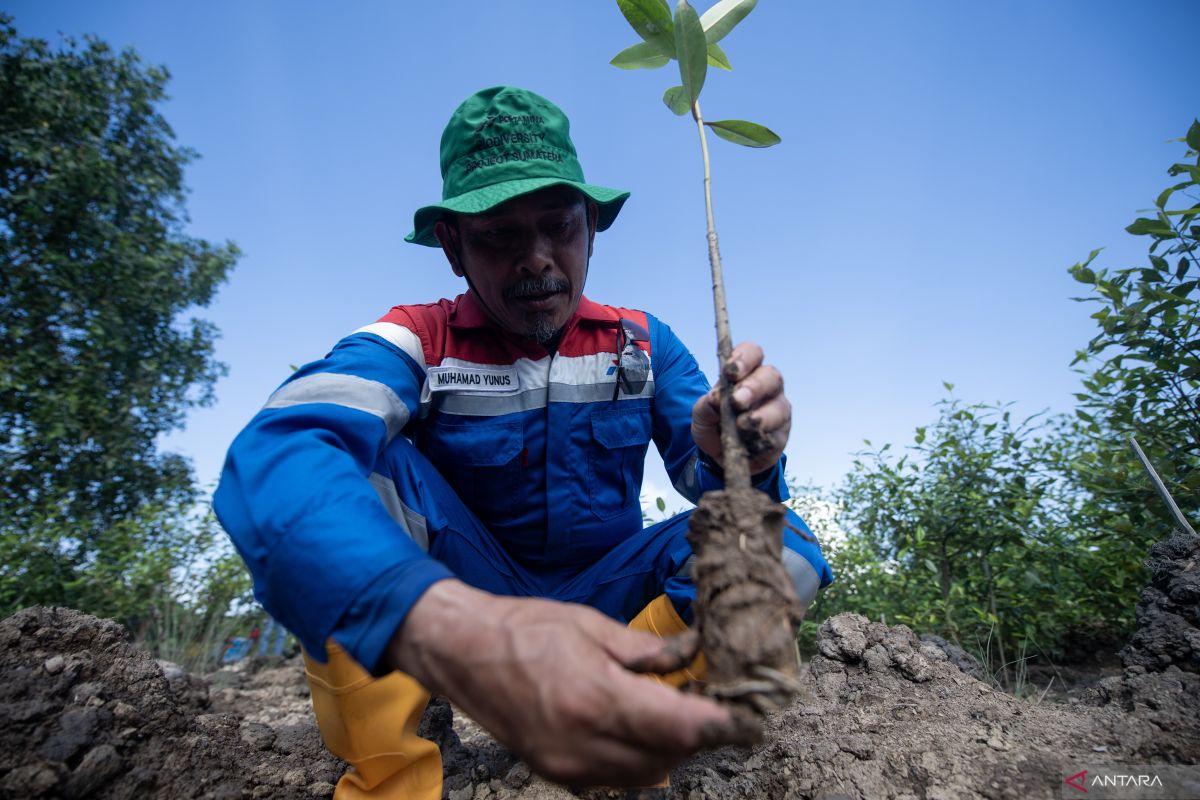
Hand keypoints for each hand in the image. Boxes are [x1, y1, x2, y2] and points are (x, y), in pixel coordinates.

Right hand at [385, 580, 750, 786]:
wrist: (462, 653)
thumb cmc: (526, 629)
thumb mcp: (592, 626)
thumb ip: (647, 651)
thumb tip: (692, 654)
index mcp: (597, 699)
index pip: (680, 728)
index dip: (720, 725)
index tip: (745, 717)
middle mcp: (584, 744)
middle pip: (669, 756)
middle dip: (696, 735)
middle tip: (709, 703)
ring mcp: (568, 767)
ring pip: (645, 774)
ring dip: (669, 750)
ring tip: (673, 713)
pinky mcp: (556, 774)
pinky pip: (615, 778)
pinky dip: (637, 759)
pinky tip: (635, 727)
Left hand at [691, 341, 790, 475]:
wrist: (721, 456)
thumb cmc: (714, 426)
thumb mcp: (702, 415)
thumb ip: (706, 404)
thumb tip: (716, 398)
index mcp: (747, 373)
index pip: (753, 353)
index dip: (744, 359)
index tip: (729, 372)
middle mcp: (767, 387)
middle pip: (771, 376)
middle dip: (754, 387)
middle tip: (737, 400)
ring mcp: (778, 410)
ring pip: (778, 407)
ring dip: (759, 416)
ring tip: (741, 425)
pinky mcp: (781, 435)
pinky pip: (778, 434)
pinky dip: (761, 438)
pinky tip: (748, 443)